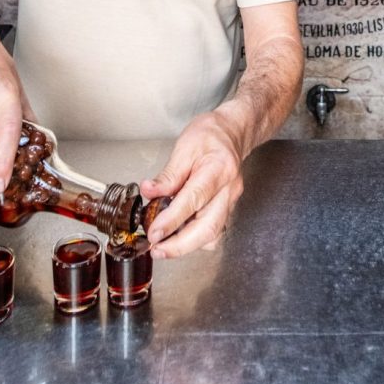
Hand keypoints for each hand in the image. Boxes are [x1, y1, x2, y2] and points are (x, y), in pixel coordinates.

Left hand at [139, 111, 243, 257]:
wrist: (233, 133)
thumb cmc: (210, 135)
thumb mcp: (185, 146)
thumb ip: (168, 174)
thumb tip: (149, 192)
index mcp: (218, 169)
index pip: (193, 199)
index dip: (172, 220)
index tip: (154, 232)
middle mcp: (228, 189)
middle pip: (208, 227)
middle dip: (180, 246)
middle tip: (157, 250)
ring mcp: (231, 201)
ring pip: (212, 234)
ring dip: (187, 246)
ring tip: (163, 247)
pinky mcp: (228, 208)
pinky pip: (214, 231)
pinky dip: (196, 240)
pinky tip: (179, 236)